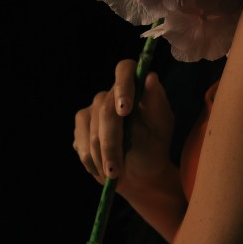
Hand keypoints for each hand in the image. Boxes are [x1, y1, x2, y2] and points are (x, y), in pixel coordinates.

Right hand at [73, 59, 174, 187]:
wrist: (140, 174)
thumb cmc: (154, 147)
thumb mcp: (161, 126)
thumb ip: (156, 102)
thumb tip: (151, 77)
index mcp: (135, 87)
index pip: (124, 69)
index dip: (122, 86)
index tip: (124, 110)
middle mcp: (111, 94)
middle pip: (105, 109)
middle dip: (111, 142)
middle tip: (117, 168)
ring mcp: (92, 109)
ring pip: (91, 129)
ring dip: (102, 156)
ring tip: (115, 174)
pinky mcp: (81, 126)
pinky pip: (81, 142)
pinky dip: (92, 161)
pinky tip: (104, 169)